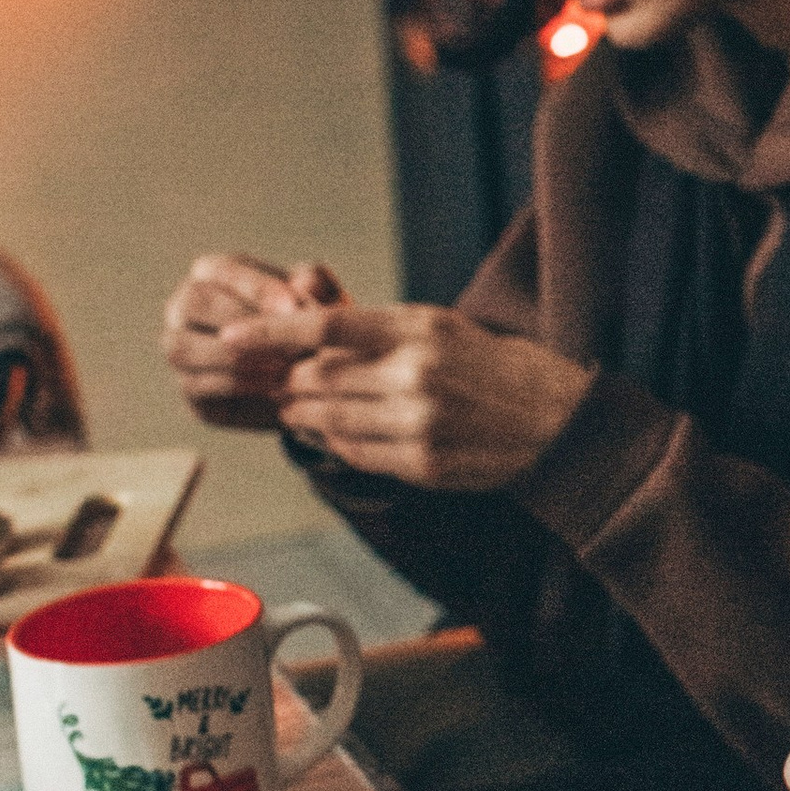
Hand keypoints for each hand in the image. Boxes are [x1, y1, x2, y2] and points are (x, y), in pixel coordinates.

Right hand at [162, 254, 345, 429]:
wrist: (309, 375)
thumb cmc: (310, 321)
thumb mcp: (321, 297)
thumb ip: (315, 284)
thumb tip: (305, 284)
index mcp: (212, 272)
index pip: (221, 269)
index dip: (256, 288)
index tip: (293, 308)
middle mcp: (184, 306)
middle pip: (194, 303)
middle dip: (242, 322)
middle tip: (286, 340)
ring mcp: (179, 347)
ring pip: (183, 347)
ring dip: (234, 356)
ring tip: (282, 364)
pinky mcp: (189, 389)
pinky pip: (196, 384)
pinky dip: (236, 385)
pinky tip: (273, 386)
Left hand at [273, 303, 594, 490]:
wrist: (556, 422)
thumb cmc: (496, 366)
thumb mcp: (443, 326)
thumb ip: (380, 329)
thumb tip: (314, 334)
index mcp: (419, 330)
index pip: (327, 326)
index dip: (272, 332)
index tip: (233, 335)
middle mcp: (415, 376)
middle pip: (317, 379)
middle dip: (289, 381)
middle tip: (281, 380)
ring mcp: (417, 425)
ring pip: (327, 420)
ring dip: (304, 415)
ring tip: (302, 407)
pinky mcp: (421, 464)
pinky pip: (352, 453)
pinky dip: (333, 442)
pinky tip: (336, 432)